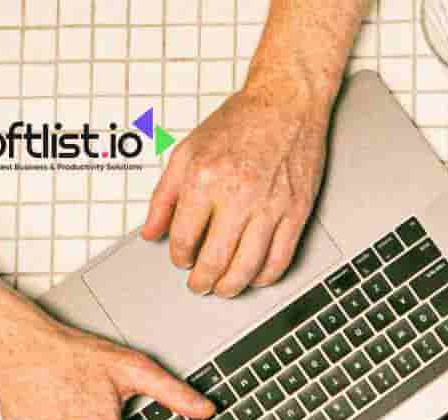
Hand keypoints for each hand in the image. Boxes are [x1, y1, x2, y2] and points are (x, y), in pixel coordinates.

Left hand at [141, 80, 328, 297]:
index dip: (179, 256)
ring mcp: (270, 206)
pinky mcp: (296, 212)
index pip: (184, 237)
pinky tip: (256, 277)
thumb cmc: (241, 122)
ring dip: (232, 286)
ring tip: (224, 289)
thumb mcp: (188, 151)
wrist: (286, 103)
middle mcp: (238, 195)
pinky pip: (280, 258)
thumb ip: (165, 195)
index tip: (181, 261)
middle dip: (202, 281)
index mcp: (205, 179)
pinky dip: (266, 276)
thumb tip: (151, 232)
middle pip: (214, 259)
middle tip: (199, 286)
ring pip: (247, 266)